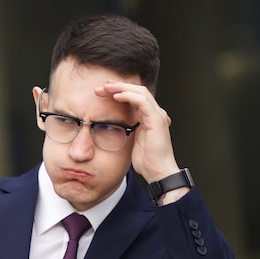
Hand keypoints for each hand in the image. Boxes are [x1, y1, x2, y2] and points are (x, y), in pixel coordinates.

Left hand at [95, 81, 187, 203]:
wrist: (158, 172)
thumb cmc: (146, 160)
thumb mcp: (132, 140)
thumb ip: (128, 129)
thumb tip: (115, 125)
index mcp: (149, 117)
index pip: (135, 96)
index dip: (120, 90)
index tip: (104, 90)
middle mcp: (155, 113)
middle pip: (137, 90)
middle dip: (118, 86)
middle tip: (101, 86)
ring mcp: (157, 116)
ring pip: (140, 92)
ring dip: (121, 88)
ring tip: (106, 88)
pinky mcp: (156, 120)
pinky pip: (142, 102)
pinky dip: (128, 96)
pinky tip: (116, 96)